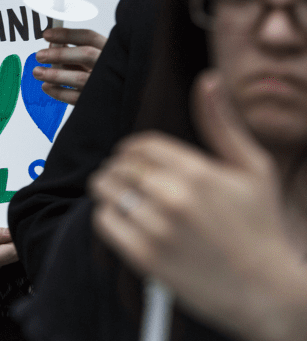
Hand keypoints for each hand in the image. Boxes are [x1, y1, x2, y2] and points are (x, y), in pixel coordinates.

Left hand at [32, 27, 106, 103]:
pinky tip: (46, 87)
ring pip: (79, 78)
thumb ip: (75, 52)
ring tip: (37, 72)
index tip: (47, 34)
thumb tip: (52, 46)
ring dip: (54, 74)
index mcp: (111, 51)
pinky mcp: (98, 103)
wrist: (121, 101)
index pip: (89, 37)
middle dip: (59, 54)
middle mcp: (111, 66)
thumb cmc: (105, 75)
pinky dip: (58, 92)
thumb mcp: (94, 59)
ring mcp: (107, 85)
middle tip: (39, 55)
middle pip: (86, 54)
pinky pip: (76, 98)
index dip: (66, 34)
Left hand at [90, 71, 306, 340]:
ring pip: (107, 190)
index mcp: (198, 172)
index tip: (139, 160)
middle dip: (122, 170)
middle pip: (120, 165)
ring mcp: (157, 228)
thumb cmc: (260, 226)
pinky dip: (107, 216)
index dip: (135, 150)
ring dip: (111, 190)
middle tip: (134, 182)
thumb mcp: (252, 168)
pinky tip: (126, 220)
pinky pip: (104, 221)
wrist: (266, 291)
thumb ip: (221, 123)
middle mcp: (174, 197)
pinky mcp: (144, 256)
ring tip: (127, 198)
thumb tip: (207, 79)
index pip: (140, 144)